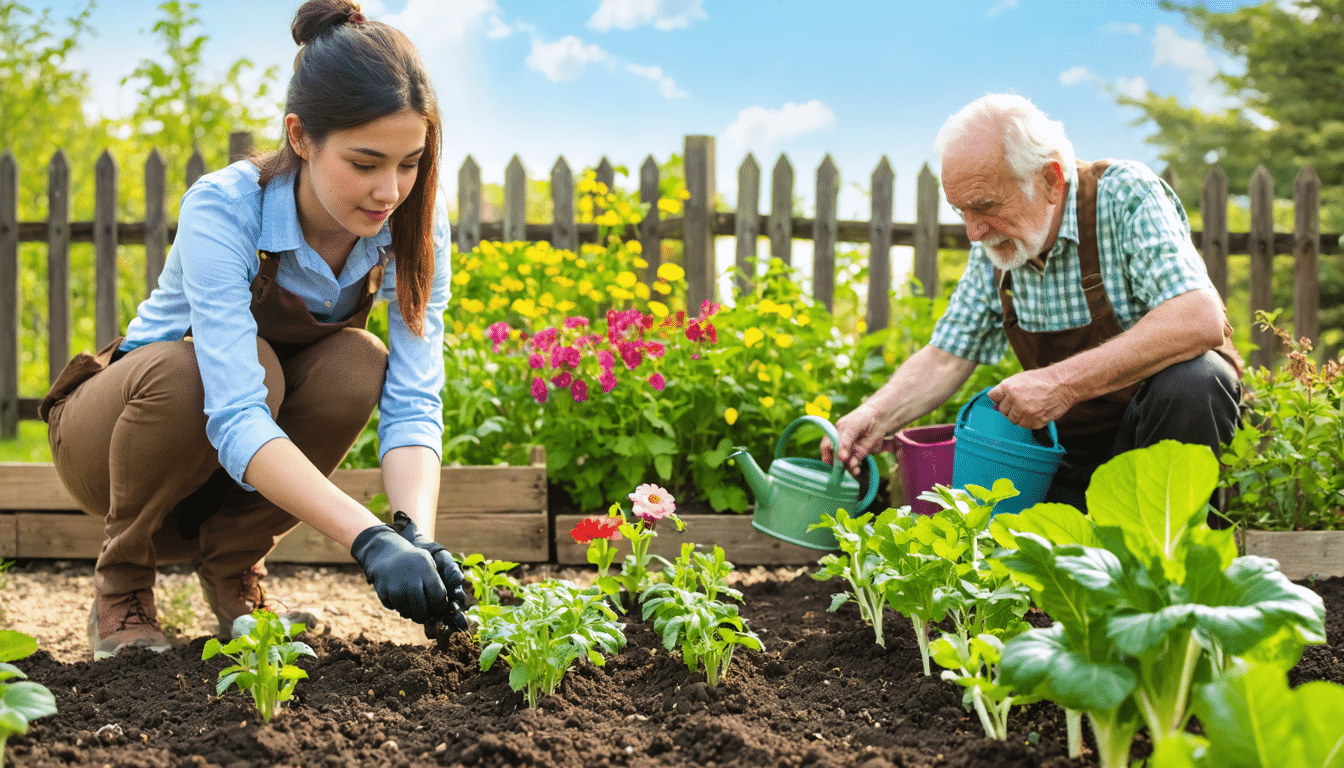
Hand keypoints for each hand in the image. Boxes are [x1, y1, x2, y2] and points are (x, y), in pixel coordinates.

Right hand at [392, 511, 469, 634]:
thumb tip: (448, 605)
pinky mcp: (382, 591)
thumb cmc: (414, 561)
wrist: (387, 552)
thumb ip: (438, 581)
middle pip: (422, 609)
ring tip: (413, 607)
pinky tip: (400, 599)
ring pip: (407, 612)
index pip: (438, 597)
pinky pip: (394, 608)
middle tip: (425, 614)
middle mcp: (411, 579)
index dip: (440, 607)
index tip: (438, 608)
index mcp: (426, 570)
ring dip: (411, 613)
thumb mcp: (429, 563)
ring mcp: (395, 586)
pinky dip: (397, 607)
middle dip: (425, 615)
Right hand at [824, 404, 898, 475]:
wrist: (879, 419)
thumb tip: (840, 457)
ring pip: (844, 463)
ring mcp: (849, 450)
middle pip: (834, 458)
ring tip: (854, 470)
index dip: (827, 454)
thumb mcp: (852, 427)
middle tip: (844, 468)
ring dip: (847, 468)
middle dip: (837, 465)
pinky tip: (857, 470)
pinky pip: (853, 465)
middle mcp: (840, 444)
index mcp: (835, 434)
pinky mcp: (858, 455)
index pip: (826, 446)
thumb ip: (846, 441)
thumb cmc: (863, 418)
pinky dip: (854, 469)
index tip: (833, 462)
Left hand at [988, 368, 1073, 428]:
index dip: (999, 397)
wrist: (1062, 385)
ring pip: (1013, 420)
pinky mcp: (1034, 421)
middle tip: (1022, 402)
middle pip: (1002, 410)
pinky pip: (1025, 425)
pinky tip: (1037, 411)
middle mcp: (1015, 400)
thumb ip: (1006, 391)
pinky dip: (1029, 421)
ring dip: (1019, 416)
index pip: (993, 397)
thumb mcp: (1020, 379)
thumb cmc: (1041, 380)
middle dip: (1010, 407)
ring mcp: (1025, 412)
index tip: (1006, 398)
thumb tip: (995, 405)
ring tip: (1030, 406)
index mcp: (1009, 387)